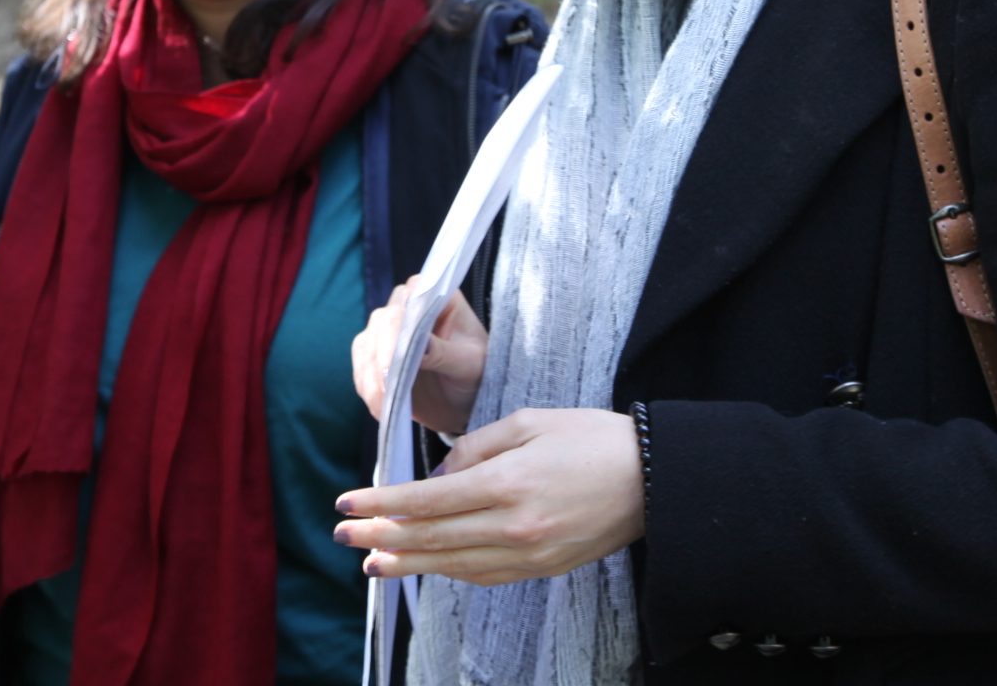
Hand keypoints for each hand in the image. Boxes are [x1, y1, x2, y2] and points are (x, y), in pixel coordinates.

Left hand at [332, 406, 642, 585]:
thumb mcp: (529, 421)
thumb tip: (438, 474)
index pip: (427, 499)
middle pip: (432, 537)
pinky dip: (448, 571)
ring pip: (454, 564)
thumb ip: (475, 447)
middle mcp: (514, 526)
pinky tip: (426, 565)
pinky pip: (484, 575)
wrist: (654, 479)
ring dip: (409, 562)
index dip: (382, 504)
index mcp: (508, 483)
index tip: (347, 504)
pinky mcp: (542, 568)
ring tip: (372, 561)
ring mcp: (529, 554)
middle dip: (381, 537)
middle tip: (342, 537)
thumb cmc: (592, 438)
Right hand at [350, 277, 487, 435]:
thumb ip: (446, 353)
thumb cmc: (473, 372)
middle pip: (384, 323)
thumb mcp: (470, 364)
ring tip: (382, 403)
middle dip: (383, 355)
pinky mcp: (374, 355)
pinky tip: (379, 407)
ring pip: (366, 345)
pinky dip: (366, 387)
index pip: (412, 298)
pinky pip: (361, 368)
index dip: (402, 323)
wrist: (463, 399)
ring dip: (371, 377)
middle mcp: (406, 306)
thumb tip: (422, 347)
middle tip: (388, 385)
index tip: (400, 353)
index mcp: (434, 296)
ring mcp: (386, 330)